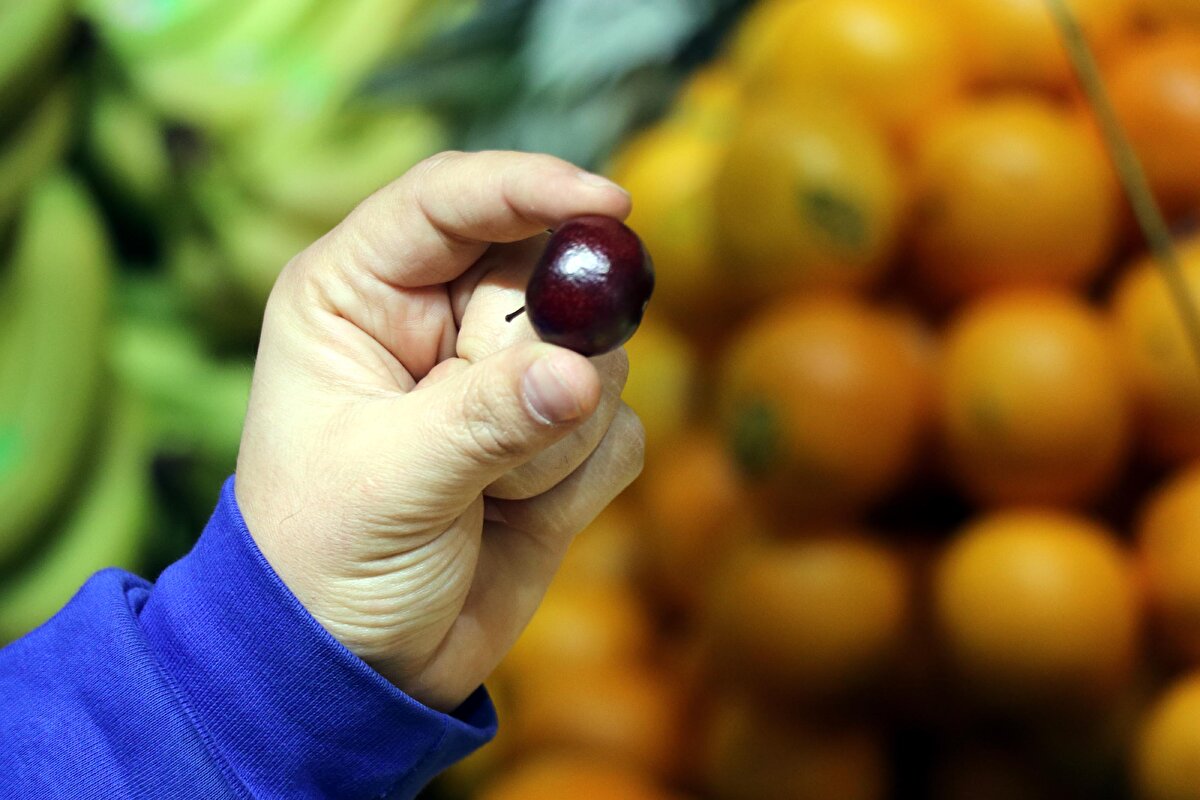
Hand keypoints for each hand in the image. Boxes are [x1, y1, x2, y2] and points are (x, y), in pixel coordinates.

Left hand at [233, 151, 644, 711]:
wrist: (359, 667)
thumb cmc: (324, 563)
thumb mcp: (388, 483)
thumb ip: (485, 420)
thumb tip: (584, 373)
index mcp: (359, 293)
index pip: (450, 199)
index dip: (530, 187)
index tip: (608, 207)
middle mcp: (436, 321)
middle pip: (544, 272)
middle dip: (543, 351)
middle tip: (498, 429)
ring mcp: (502, 378)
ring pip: (597, 353)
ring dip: (557, 436)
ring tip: (487, 493)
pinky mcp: (555, 436)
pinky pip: (619, 425)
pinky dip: (583, 475)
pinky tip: (520, 513)